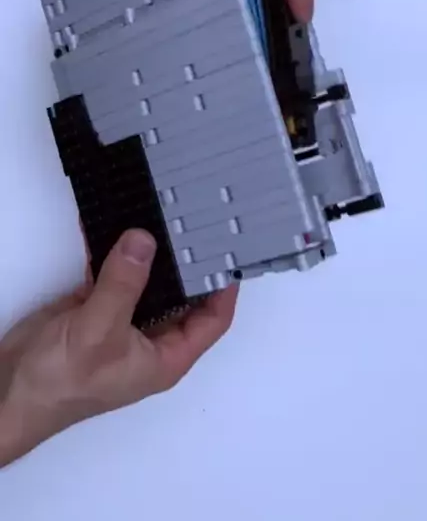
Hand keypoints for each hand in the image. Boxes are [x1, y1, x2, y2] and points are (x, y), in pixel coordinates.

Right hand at [0, 229, 237, 466]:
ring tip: (162, 211)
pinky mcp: (94, 305)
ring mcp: (122, 318)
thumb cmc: (62, 382)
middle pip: (182, 292)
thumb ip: (124, 284)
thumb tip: (145, 241)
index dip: (224, 287)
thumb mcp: (100, 332)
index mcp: (166, 356)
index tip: (228, 249)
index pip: (212, 320)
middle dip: (187, 259)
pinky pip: (112, 270)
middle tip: (196, 218)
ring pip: (147, 278)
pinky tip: (115, 219)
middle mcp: (150, 337)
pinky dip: (112, 248)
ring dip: (150, 250)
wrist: (8, 392)